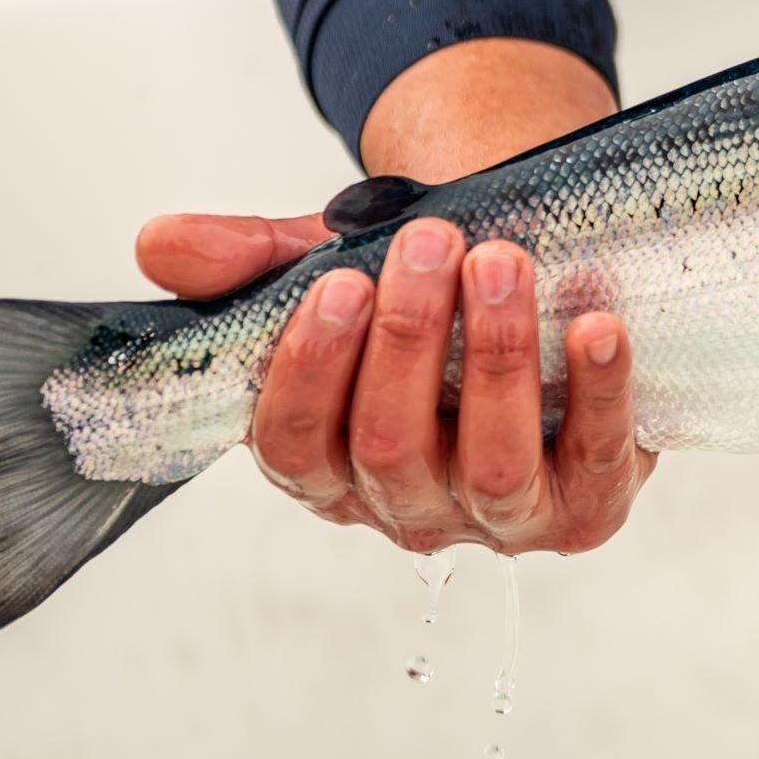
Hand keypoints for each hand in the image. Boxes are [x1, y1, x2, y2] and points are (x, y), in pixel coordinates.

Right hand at [133, 37, 647, 553]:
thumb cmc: (427, 300)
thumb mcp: (336, 267)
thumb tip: (159, 241)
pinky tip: (598, 326)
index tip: (341, 283)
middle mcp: (408, 506)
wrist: (542, 291)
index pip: (291, 445)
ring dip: (493, 360)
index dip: (310, 370)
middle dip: (408, 340)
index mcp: (328, 464)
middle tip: (433, 243)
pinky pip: (597, 460)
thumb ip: (252, 261)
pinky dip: (600, 393)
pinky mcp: (589, 507)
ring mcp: (501, 517)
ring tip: (503, 264)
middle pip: (389, 446)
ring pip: (489, 463)